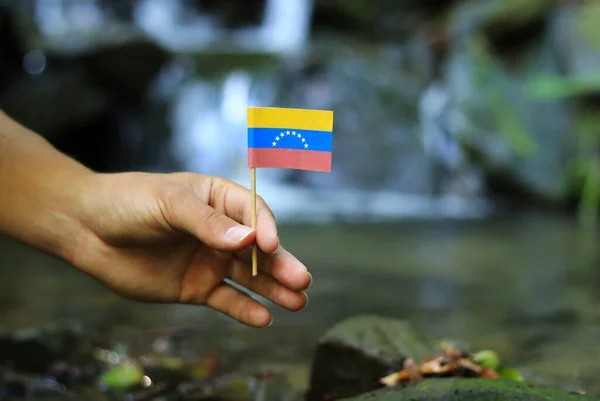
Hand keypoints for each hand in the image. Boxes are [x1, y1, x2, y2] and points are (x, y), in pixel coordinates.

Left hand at [69, 172, 310, 326]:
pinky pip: (225, 299)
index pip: (253, 212)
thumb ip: (207, 223)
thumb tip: (247, 242)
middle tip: (303, 280)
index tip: (269, 246)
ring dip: (272, 288)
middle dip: (281, 264)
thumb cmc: (128, 202)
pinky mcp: (195, 287)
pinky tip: (263, 318)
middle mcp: (220, 230)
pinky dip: (244, 309)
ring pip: (248, 276)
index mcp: (217, 198)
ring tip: (298, 301)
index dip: (265, 229)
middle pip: (258, 249)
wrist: (86, 229)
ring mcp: (209, 260)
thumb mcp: (168, 203)